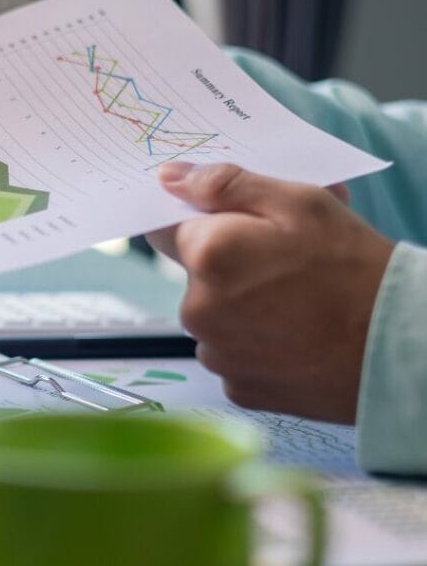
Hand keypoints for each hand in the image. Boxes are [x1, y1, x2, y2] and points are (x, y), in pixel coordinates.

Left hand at [146, 162, 394, 422]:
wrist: (400, 350)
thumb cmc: (354, 269)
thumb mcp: (300, 202)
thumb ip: (226, 185)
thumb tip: (171, 178)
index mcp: (206, 256)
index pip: (164, 228)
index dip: (195, 222)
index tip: (225, 223)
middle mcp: (197, 309)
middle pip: (193, 274)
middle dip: (228, 263)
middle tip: (284, 261)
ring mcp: (216, 353)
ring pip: (213, 316)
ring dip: (240, 305)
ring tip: (298, 302)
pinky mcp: (237, 388)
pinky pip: (233, 353)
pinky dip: (255, 343)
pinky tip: (295, 335)